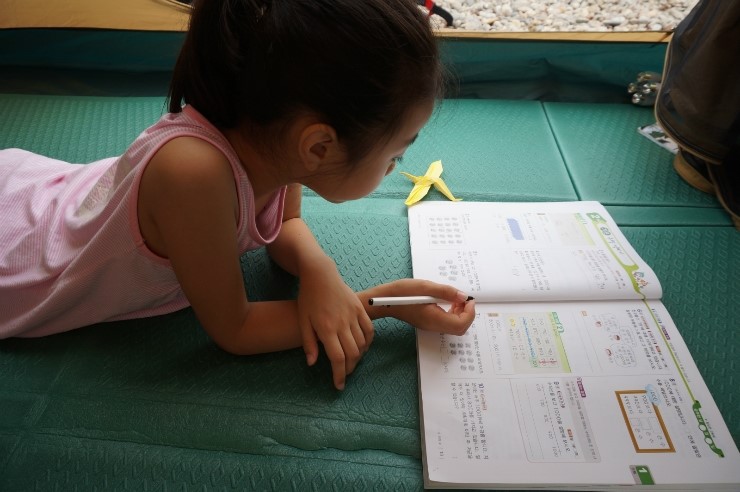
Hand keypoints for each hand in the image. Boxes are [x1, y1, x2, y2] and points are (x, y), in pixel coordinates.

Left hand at [297, 258, 373, 389]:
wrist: (320, 274)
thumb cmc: (308, 297)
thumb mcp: (303, 321)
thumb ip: (309, 343)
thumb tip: (312, 363)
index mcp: (326, 328)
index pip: (337, 358)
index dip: (339, 374)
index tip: (338, 385)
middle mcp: (342, 323)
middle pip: (352, 354)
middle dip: (349, 369)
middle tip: (344, 374)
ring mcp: (353, 315)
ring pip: (362, 344)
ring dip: (358, 357)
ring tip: (351, 362)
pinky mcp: (360, 309)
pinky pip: (369, 330)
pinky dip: (368, 342)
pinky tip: (362, 347)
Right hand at [361, 279, 474, 334]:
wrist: (384, 300)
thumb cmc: (402, 292)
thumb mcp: (426, 286)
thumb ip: (446, 292)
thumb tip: (464, 297)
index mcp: (434, 319)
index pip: (461, 324)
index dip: (470, 313)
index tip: (468, 299)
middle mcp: (434, 326)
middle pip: (460, 328)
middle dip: (467, 314)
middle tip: (464, 299)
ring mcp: (430, 326)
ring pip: (454, 327)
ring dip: (460, 314)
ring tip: (456, 299)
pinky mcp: (428, 322)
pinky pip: (446, 323)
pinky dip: (452, 314)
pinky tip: (447, 302)